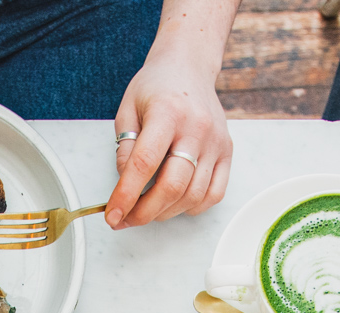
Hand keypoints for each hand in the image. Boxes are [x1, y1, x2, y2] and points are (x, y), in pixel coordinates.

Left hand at [107, 43, 232, 228]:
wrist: (189, 67)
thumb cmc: (156, 87)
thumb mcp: (128, 109)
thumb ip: (125, 147)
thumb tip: (125, 185)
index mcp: (168, 112)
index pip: (145, 163)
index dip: (127, 195)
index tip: (113, 214)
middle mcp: (197, 128)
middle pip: (172, 185)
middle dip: (145, 212)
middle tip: (126, 219)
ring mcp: (216, 142)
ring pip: (193, 195)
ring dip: (165, 212)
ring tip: (146, 210)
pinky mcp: (227, 152)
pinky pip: (214, 194)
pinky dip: (191, 207)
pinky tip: (173, 203)